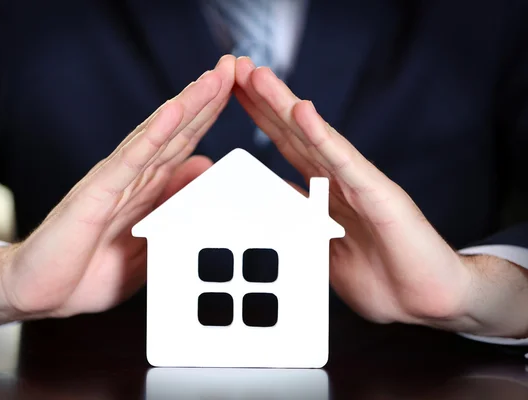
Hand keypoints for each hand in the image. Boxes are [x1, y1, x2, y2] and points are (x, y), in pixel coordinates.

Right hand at [0, 55, 235, 325]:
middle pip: (176, 132)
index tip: (237, 90)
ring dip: (187, 106)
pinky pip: (129, 162)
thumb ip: (173, 208)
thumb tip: (203, 170)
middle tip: (234, 65)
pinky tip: (174, 112)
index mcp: (145, 191)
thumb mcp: (147, 243)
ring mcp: (114, 183)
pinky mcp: (96, 195)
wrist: (39, 294)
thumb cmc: (88, 272)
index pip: (183, 145)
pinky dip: (152, 136)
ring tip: (213, 78)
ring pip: (157, 137)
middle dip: (206, 98)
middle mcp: (132, 179)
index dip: (209, 117)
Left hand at [234, 57, 527, 337]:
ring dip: (284, 106)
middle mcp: (340, 180)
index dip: (260, 119)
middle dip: (264, 100)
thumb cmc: (381, 279)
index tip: (230, 95)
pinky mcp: (379, 195)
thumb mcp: (322, 249)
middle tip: (236, 67)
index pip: (287, 146)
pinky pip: (345, 163)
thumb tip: (265, 204)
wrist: (427, 302)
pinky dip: (322, 137)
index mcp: (326, 191)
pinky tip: (302, 112)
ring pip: (315, 138)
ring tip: (258, 77)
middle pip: (295, 132)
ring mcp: (359, 183)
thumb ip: (299, 223)